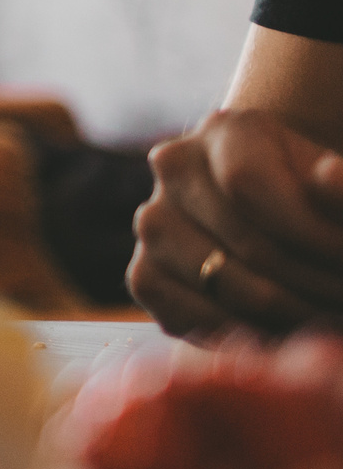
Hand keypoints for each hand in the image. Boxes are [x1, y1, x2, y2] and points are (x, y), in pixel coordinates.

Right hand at [129, 106, 342, 337]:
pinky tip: (286, 334)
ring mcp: (152, 224)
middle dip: (318, 286)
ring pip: (229, 289)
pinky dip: (250, 337)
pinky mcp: (144, 276)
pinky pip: (197, 321)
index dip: (313, 234)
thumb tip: (330, 177)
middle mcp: (172, 169)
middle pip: (250, 246)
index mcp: (225, 131)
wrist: (275, 212)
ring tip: (326, 321)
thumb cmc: (318, 195)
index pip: (250, 185)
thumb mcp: (335, 182)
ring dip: (294, 318)